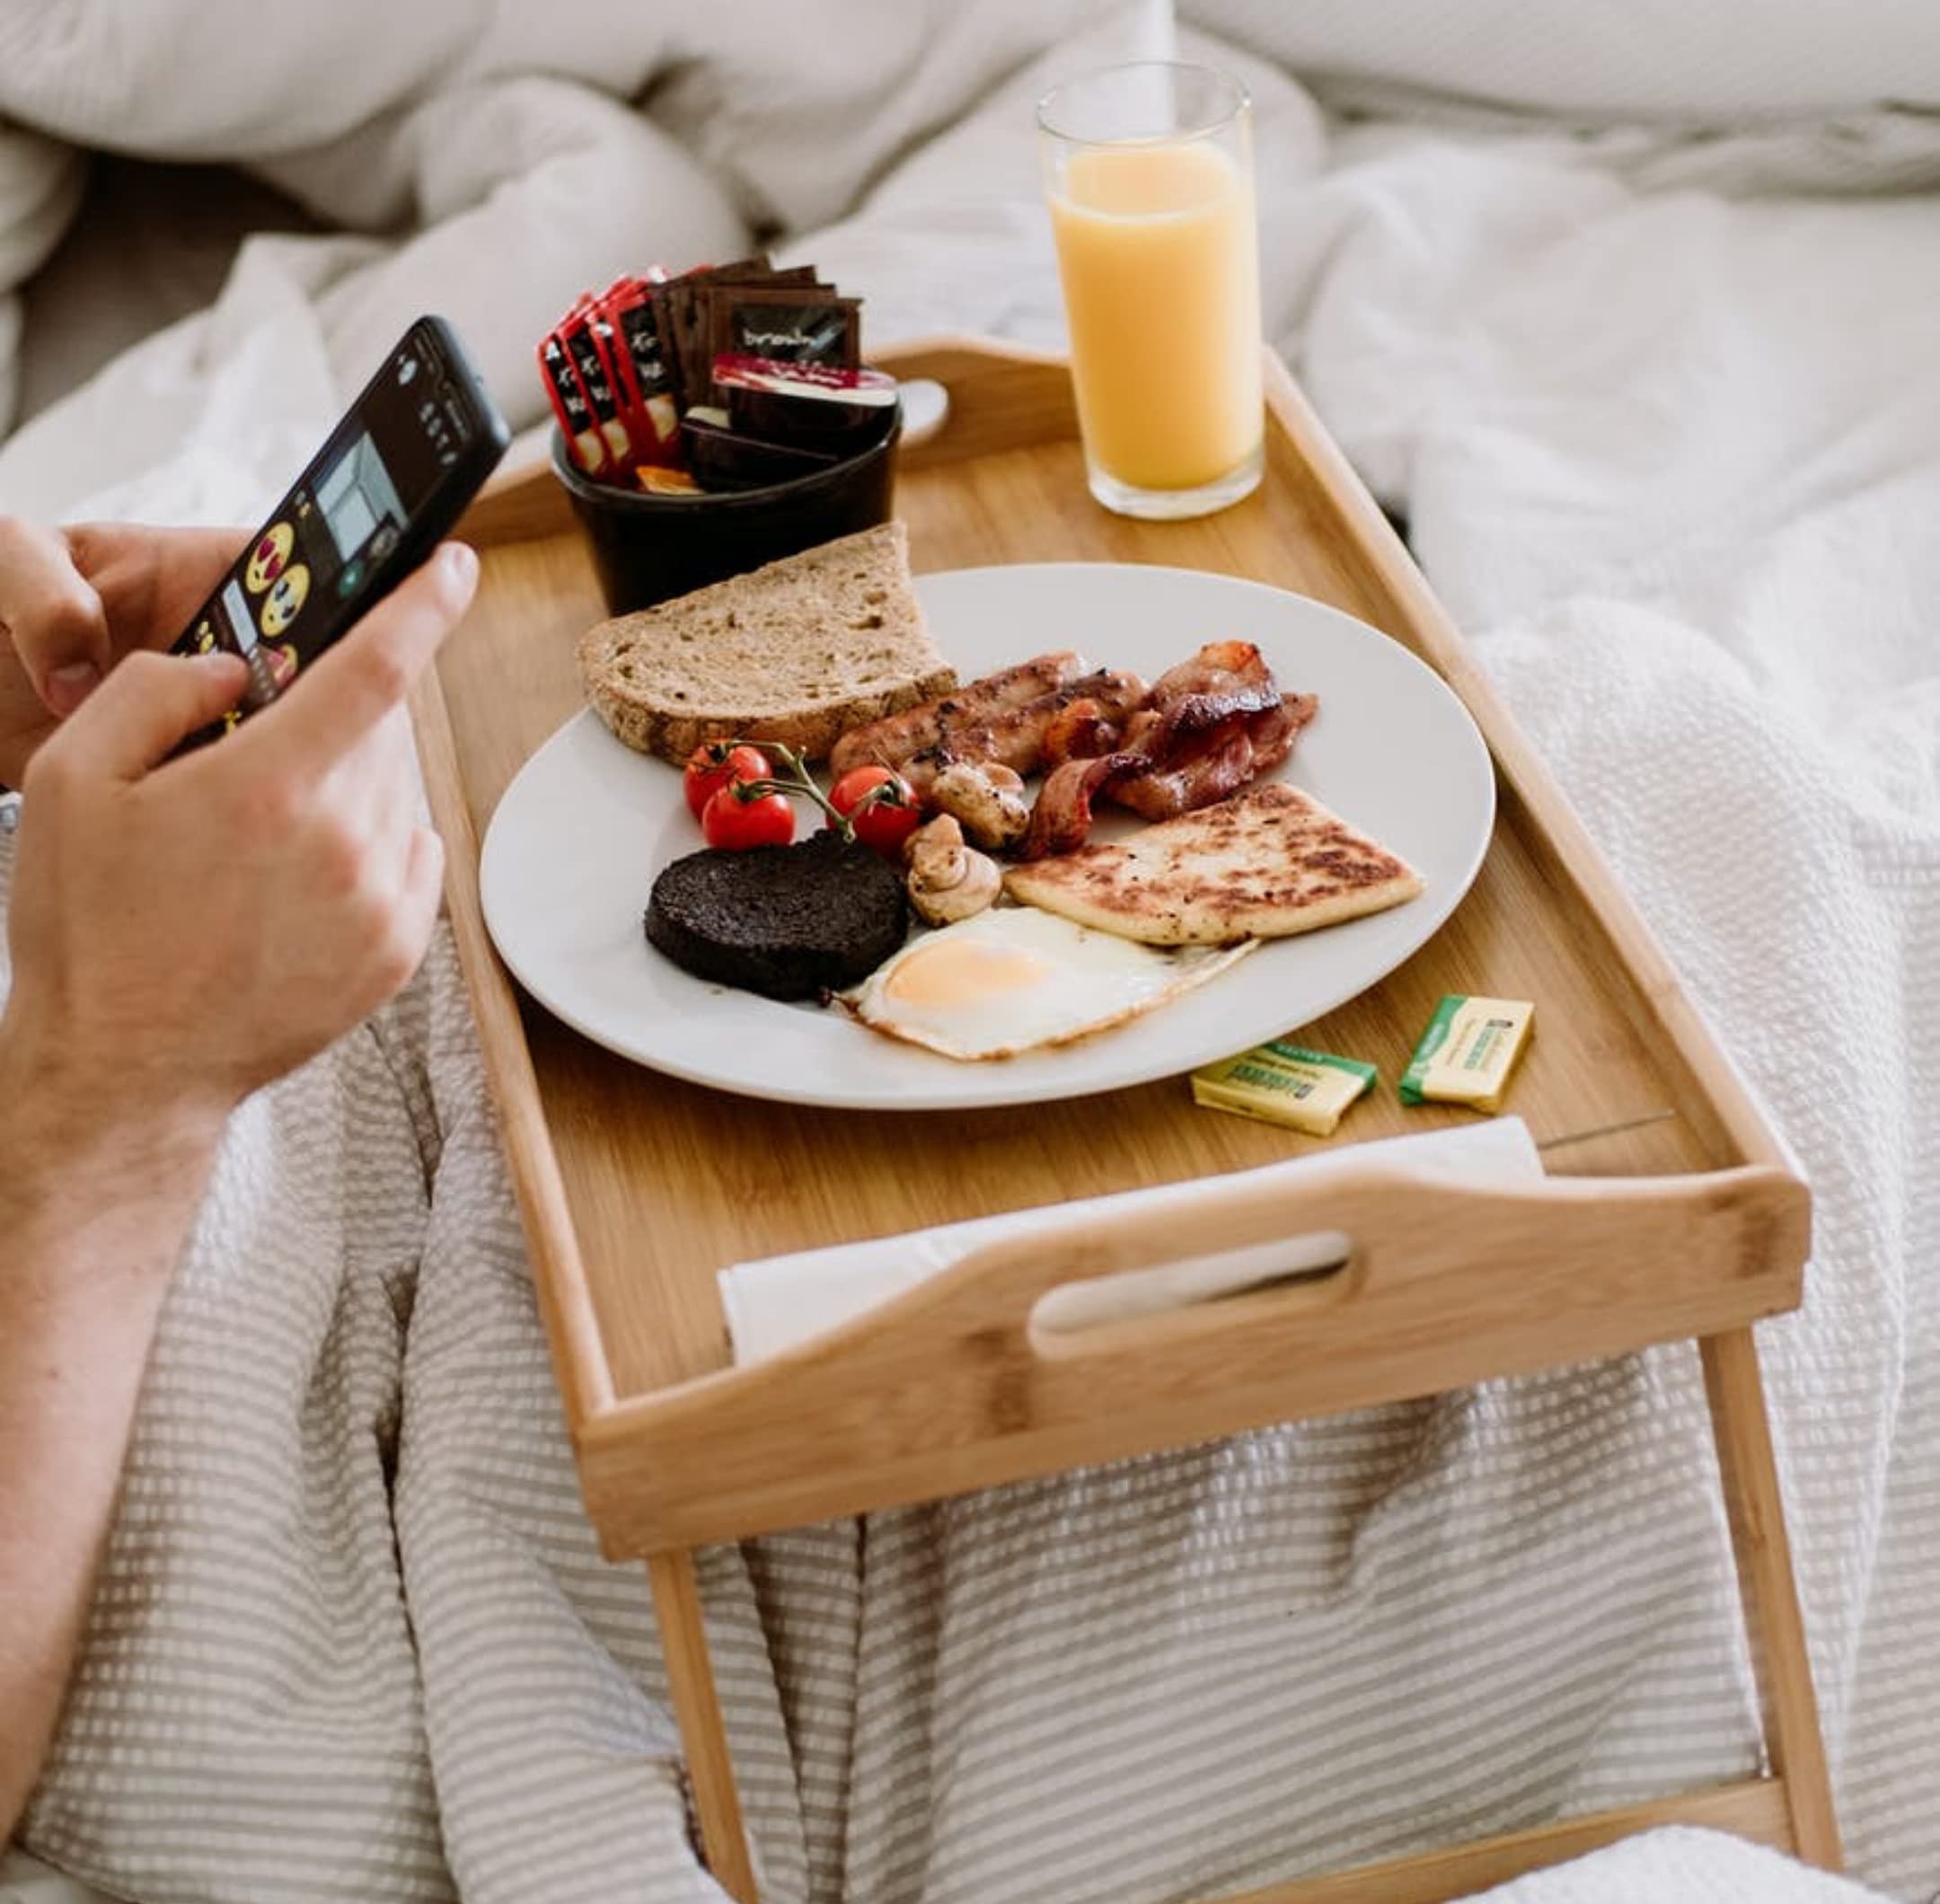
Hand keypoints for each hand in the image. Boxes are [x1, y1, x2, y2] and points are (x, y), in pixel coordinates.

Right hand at [2, 539, 478, 1161]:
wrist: (127, 1070)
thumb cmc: (91, 930)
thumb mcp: (72, 782)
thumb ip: (153, 691)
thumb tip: (232, 669)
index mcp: (268, 788)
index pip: (375, 666)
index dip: (422, 603)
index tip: (454, 565)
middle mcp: (345, 843)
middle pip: (378, 730)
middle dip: (330, 719)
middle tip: (255, 757)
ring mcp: (382, 902)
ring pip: (394, 790)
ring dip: (346, 783)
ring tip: (260, 837)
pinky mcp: (401, 950)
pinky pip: (408, 854)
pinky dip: (368, 842)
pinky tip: (297, 875)